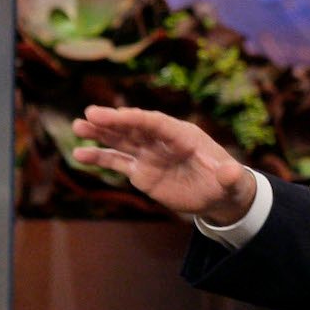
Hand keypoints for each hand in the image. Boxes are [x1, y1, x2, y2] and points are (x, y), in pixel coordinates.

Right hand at [70, 105, 255, 223]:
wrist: (218, 195)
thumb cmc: (227, 183)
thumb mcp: (232, 181)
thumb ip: (230, 175)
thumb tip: (231, 172)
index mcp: (183, 135)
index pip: (157, 123)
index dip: (137, 118)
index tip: (117, 115)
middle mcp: (162, 141)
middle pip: (134, 127)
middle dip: (113, 121)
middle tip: (89, 114)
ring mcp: (150, 155)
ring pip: (121, 141)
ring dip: (99, 135)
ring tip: (77, 128)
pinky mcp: (141, 171)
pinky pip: (117, 163)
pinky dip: (99, 158)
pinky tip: (79, 155)